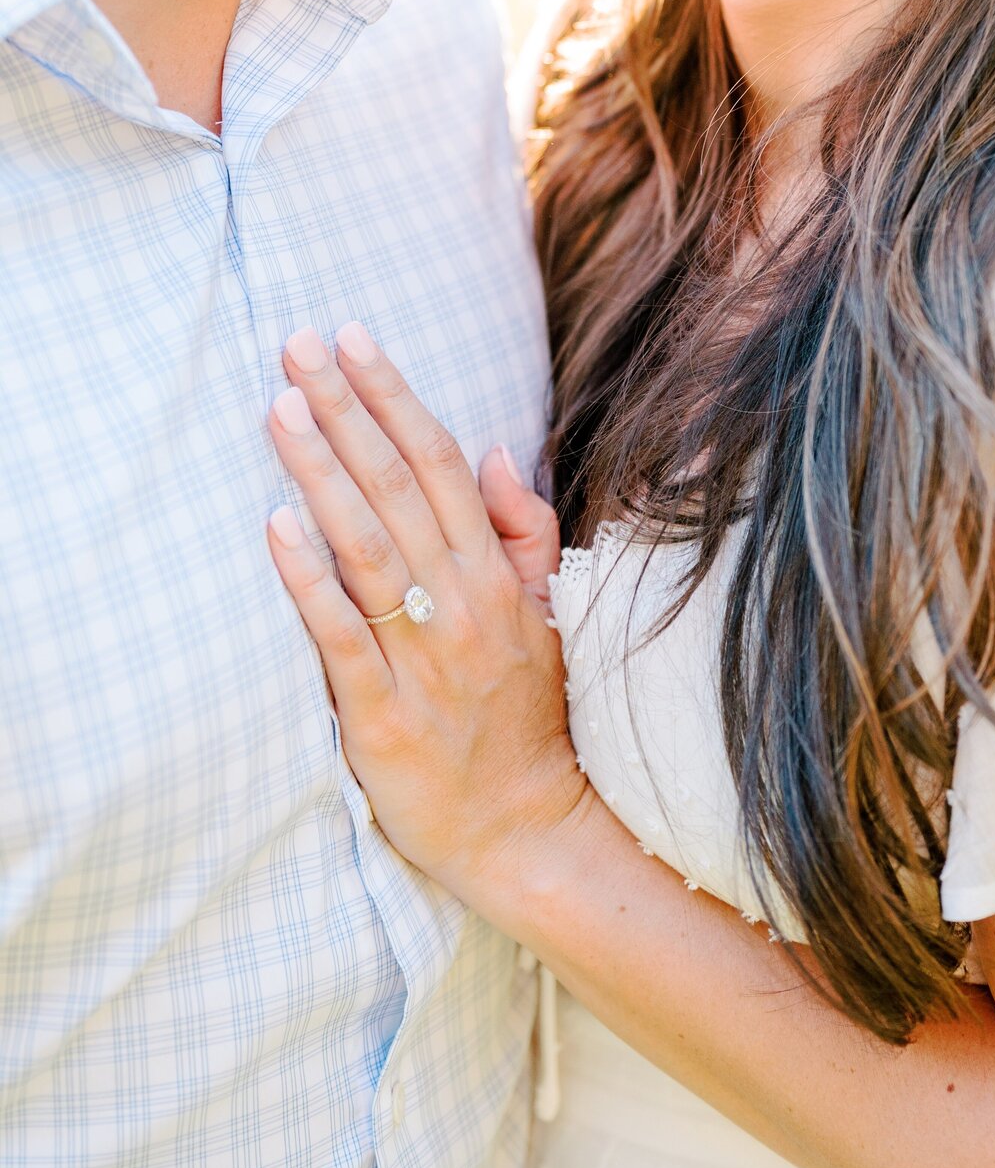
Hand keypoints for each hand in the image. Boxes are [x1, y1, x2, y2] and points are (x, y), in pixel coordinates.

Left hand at [265, 322, 585, 905]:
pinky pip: (340, 636)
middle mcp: (459, 605)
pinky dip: (309, 579)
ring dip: (320, 472)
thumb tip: (496, 451)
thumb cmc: (526, 717)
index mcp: (496, 576)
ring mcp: (421, 659)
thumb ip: (525, 532)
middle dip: (344, 409)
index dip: (394, 395)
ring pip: (365, 546)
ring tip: (278, 408)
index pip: (441, 463)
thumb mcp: (548, 617)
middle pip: (395, 488)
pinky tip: (274, 526)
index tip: (352, 338)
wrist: (524, 829)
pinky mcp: (380, 715)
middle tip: (296, 345)